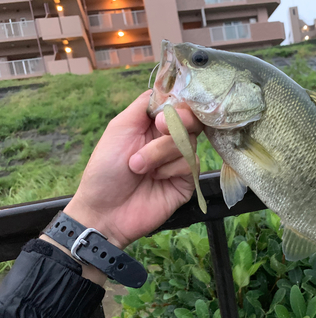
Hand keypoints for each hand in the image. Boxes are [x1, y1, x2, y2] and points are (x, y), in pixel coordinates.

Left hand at [63, 91, 203, 249]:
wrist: (105, 210)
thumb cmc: (105, 169)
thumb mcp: (120, 128)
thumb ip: (143, 105)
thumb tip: (167, 90)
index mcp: (153, 125)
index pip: (179, 105)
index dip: (178, 106)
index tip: (163, 113)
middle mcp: (169, 140)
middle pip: (191, 121)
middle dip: (176, 124)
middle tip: (160, 129)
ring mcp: (179, 161)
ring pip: (189, 143)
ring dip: (160, 152)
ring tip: (139, 167)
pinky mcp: (187, 182)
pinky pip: (191, 165)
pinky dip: (170, 169)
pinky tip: (156, 179)